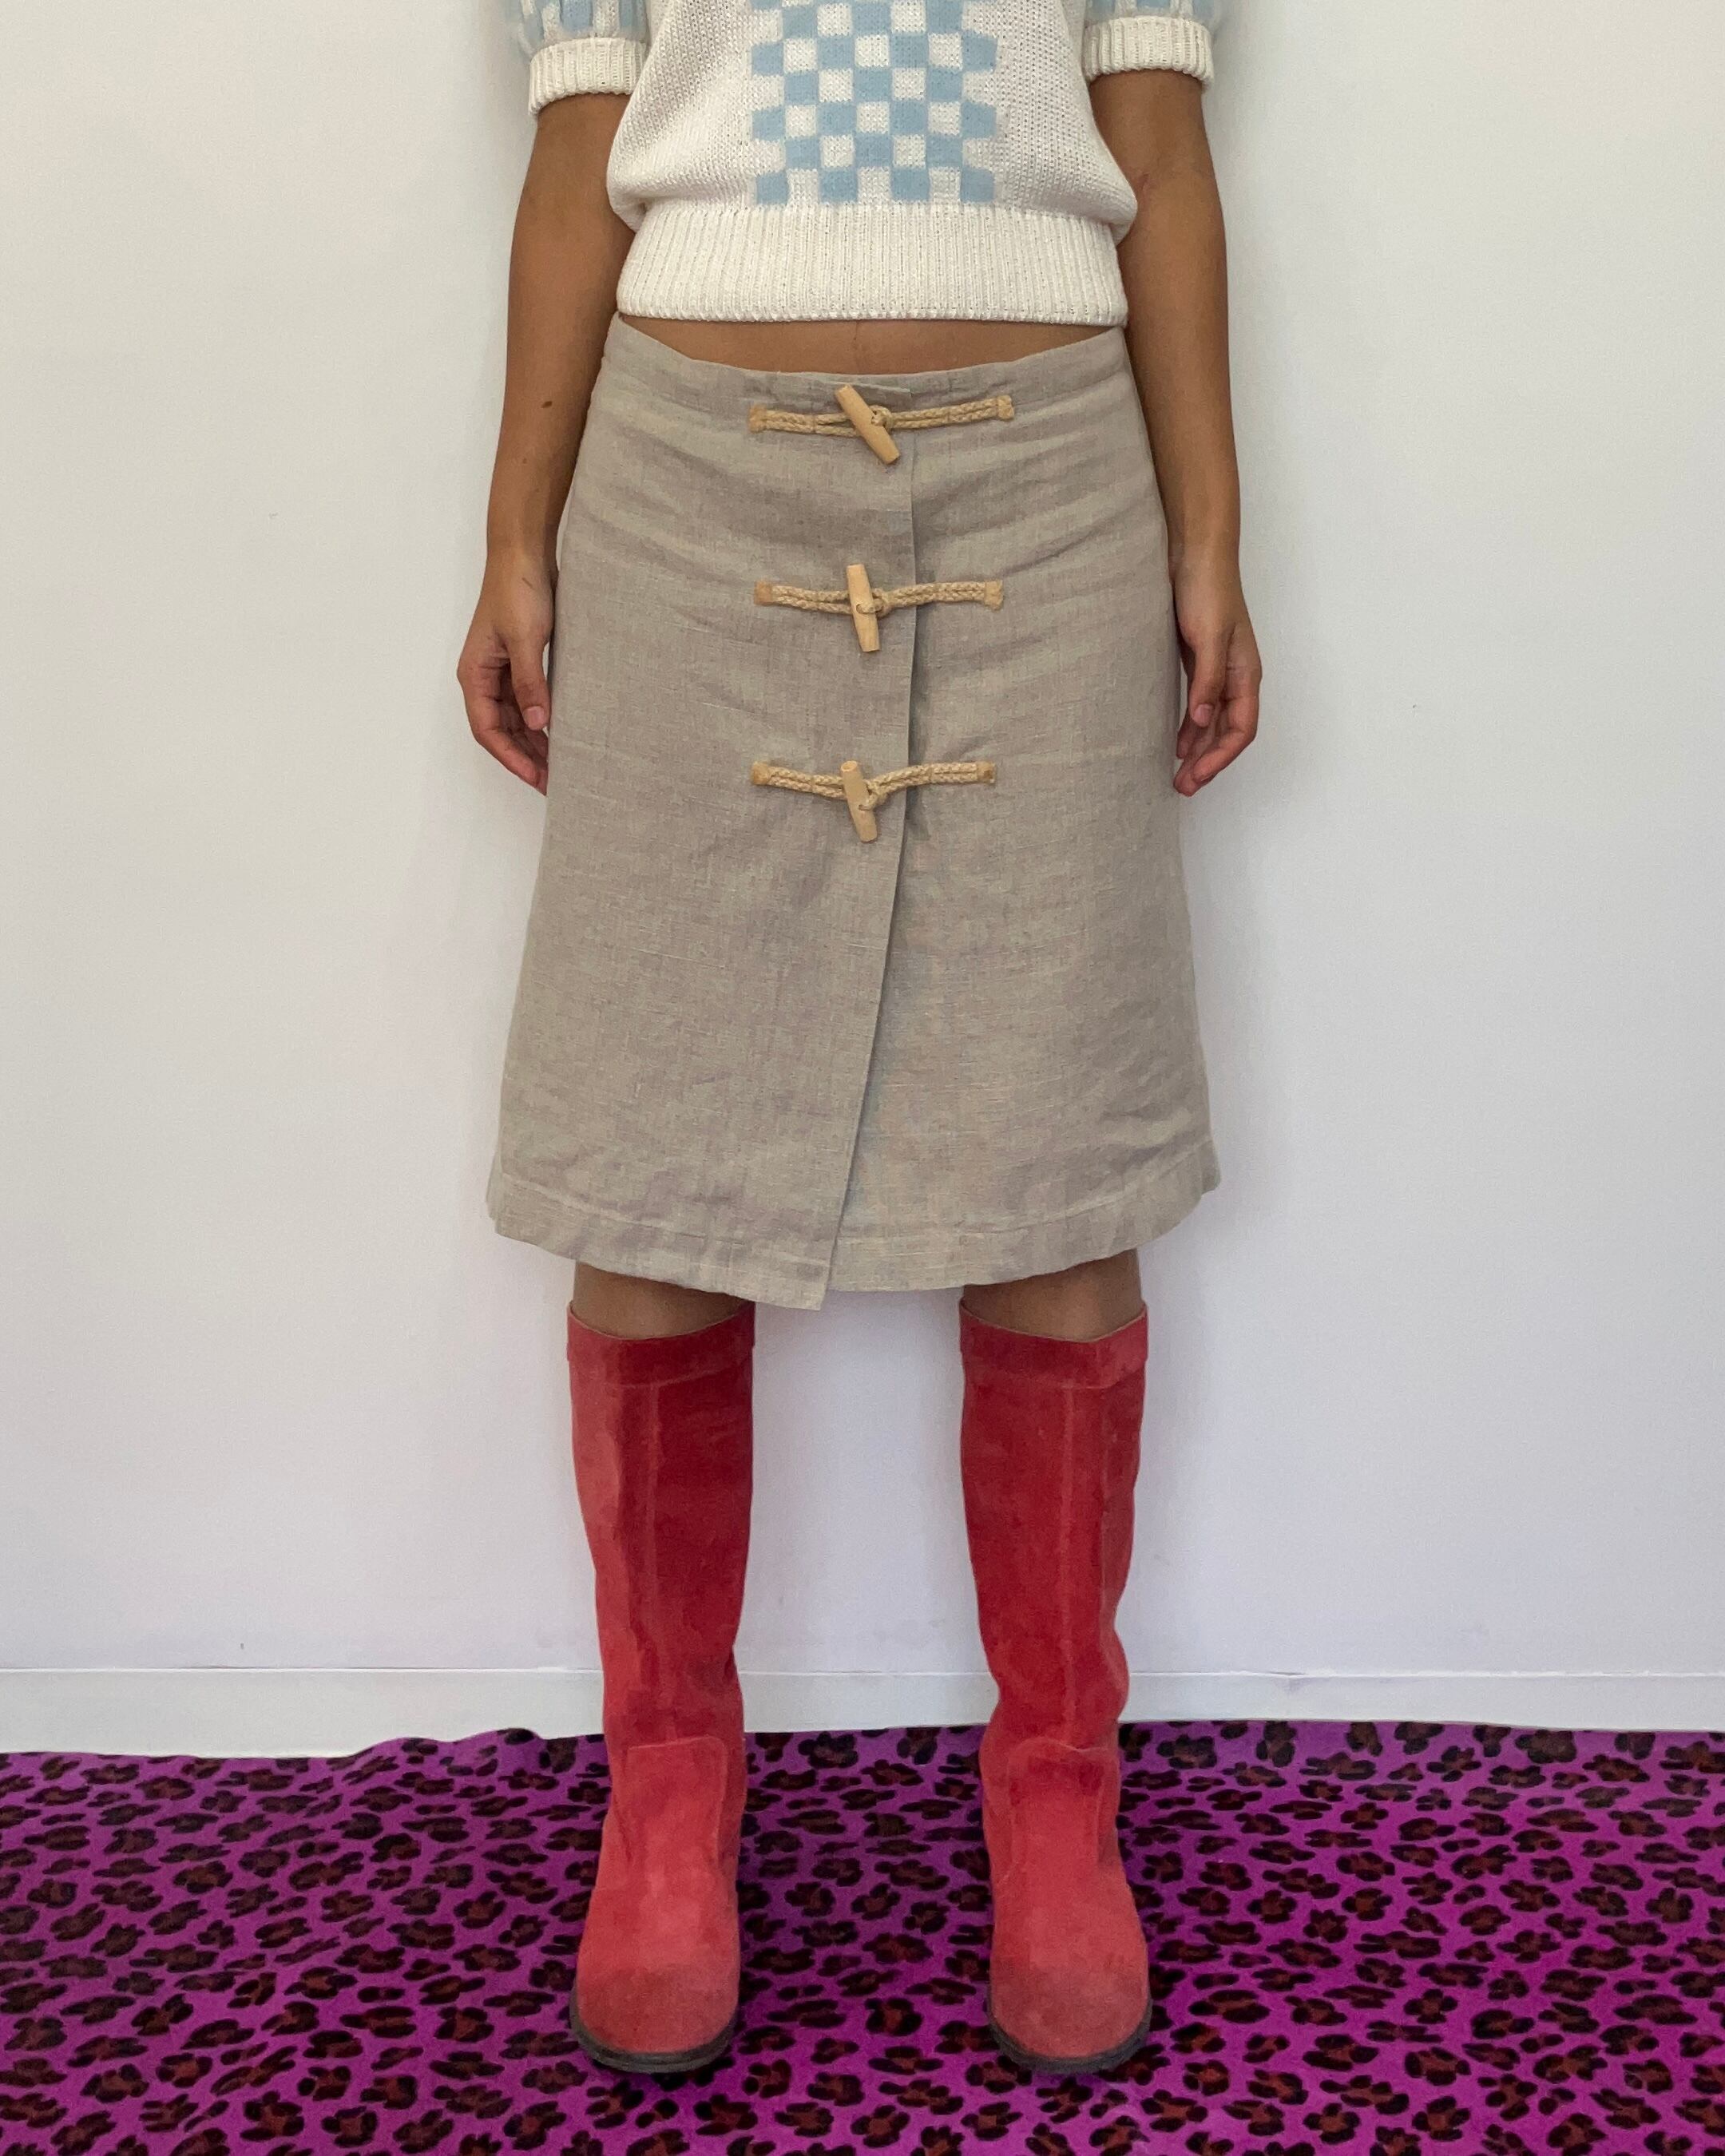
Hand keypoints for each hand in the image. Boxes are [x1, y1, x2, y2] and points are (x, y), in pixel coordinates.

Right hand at [457, 553, 555, 792]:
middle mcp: (485, 678)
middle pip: (502, 731)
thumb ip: (530, 682)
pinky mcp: (521, 663)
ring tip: (561, 766)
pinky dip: (543, 722)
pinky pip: (528, 703)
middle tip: (556, 782)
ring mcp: (502, 672)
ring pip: (516, 721)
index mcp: (476, 674)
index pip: (488, 730)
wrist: (525, 554)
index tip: (537, 777)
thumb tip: (536, 723)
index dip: (512, 757)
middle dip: (526, 758)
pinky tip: (561, 735)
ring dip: (535, 744)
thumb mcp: (526, 639)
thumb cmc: (517, 589)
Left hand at [1171, 551, 1261, 796]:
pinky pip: (1201, 706)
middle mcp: (1237, 677)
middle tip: (1183, 788)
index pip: (1241, 729)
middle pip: (1228, 732)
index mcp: (1246, 674)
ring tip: (1179, 776)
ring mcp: (1220, 671)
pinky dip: (1191, 728)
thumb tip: (1203, 722)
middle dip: (1208, 763)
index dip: (1220, 757)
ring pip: (1214, 723)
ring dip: (1199, 751)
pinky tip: (1178, 743)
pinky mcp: (1201, 663)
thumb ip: (1208, 681)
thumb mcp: (1208, 638)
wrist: (1195, 555)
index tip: (1196, 777)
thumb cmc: (1208, 590)